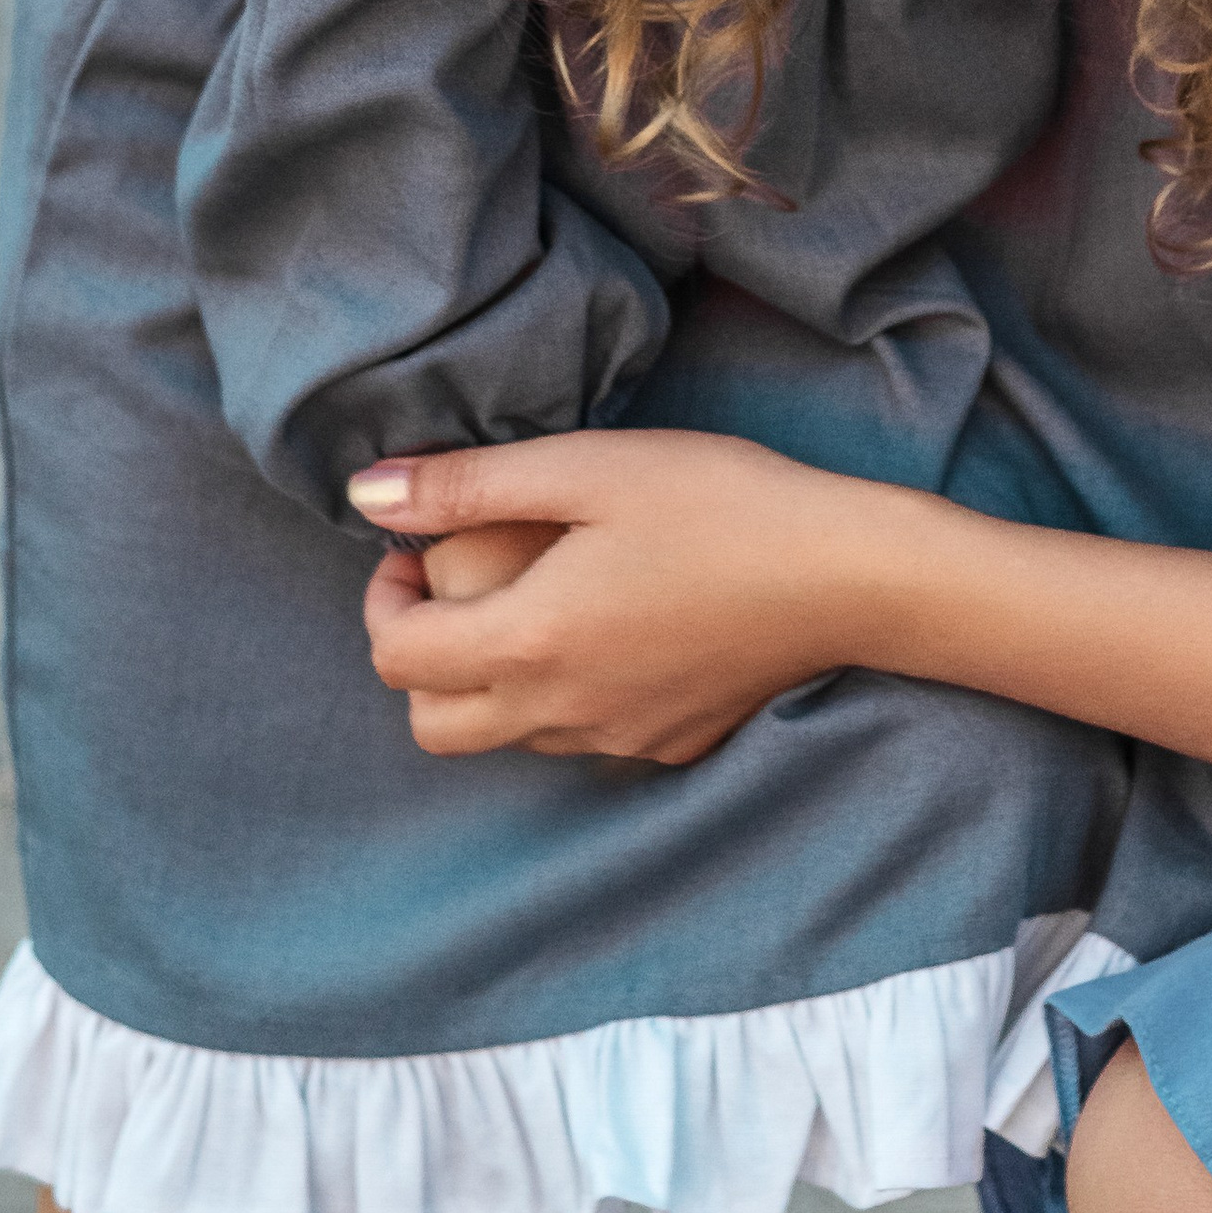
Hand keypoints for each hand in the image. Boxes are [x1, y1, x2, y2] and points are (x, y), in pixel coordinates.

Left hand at [355, 433, 886, 762]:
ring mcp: (615, 740)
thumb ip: (470, 484)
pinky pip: (578, 737)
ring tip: (537, 595)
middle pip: (432, 725)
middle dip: (420, 656)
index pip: (396, 658)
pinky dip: (561, 693)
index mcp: (528, 643)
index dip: (385, 598)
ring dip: (487, 677)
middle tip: (457, 584)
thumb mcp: (590, 467)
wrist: (845, 575)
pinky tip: (612, 626)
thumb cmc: (719, 503)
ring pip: (503, 736)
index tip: (418, 547)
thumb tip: (367, 494)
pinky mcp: (667, 745)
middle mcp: (559, 712)